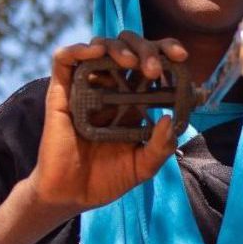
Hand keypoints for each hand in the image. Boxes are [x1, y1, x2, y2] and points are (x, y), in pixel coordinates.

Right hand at [31, 31, 189, 216]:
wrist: (70, 196)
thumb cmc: (107, 180)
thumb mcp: (143, 167)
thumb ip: (160, 147)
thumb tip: (169, 119)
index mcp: (134, 101)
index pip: (151, 63)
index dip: (166, 52)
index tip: (182, 57)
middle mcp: (111, 89)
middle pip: (129, 49)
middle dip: (146, 49)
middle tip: (154, 69)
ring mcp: (86, 89)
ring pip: (101, 47)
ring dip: (118, 47)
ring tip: (130, 62)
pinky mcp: (60, 93)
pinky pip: (64, 60)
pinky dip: (79, 49)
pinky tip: (96, 52)